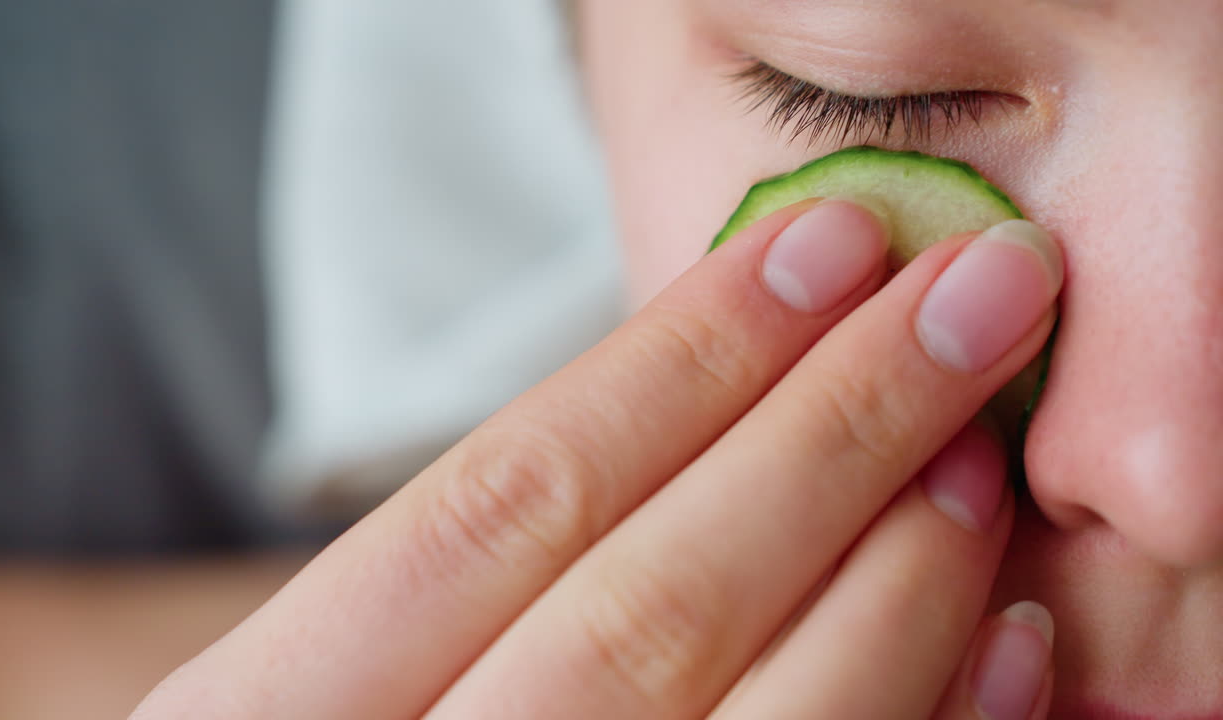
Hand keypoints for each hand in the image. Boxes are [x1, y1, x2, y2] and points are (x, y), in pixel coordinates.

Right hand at [131, 198, 1061, 719]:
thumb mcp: (325, 671)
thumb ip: (474, 567)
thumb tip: (713, 391)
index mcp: (268, 719)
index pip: (505, 500)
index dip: (678, 362)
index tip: (821, 245)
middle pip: (650, 603)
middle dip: (829, 429)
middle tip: (973, 296)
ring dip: (897, 578)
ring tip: (979, 450)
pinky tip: (1008, 641)